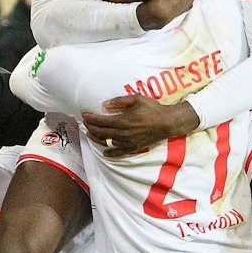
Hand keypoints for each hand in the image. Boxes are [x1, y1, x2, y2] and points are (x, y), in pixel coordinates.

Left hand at [81, 96, 202, 156]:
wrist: (167, 122)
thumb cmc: (152, 108)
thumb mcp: (136, 99)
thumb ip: (119, 102)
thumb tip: (104, 105)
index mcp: (123, 120)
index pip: (101, 121)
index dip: (91, 119)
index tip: (85, 115)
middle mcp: (123, 133)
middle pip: (101, 132)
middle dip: (91, 128)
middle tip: (85, 123)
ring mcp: (128, 142)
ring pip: (107, 142)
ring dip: (96, 138)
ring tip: (90, 134)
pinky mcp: (133, 147)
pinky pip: (119, 152)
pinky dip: (111, 153)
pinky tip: (105, 151)